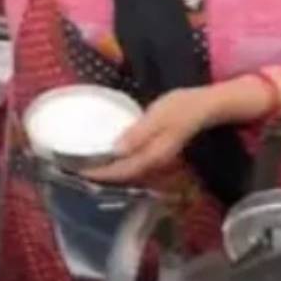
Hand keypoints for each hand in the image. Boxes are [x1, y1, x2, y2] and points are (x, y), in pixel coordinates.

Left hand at [81, 88, 214, 184]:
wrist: (206, 105)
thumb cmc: (182, 107)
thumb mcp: (158, 116)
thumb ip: (138, 134)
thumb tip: (115, 150)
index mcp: (151, 155)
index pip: (120, 170)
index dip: (98, 172)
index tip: (76, 171)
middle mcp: (153, 162)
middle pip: (122, 175)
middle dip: (100, 174)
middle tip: (75, 168)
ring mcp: (156, 157)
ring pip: (127, 169)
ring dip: (108, 169)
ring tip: (87, 162)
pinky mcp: (156, 150)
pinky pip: (132, 161)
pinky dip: (117, 160)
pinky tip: (109, 152)